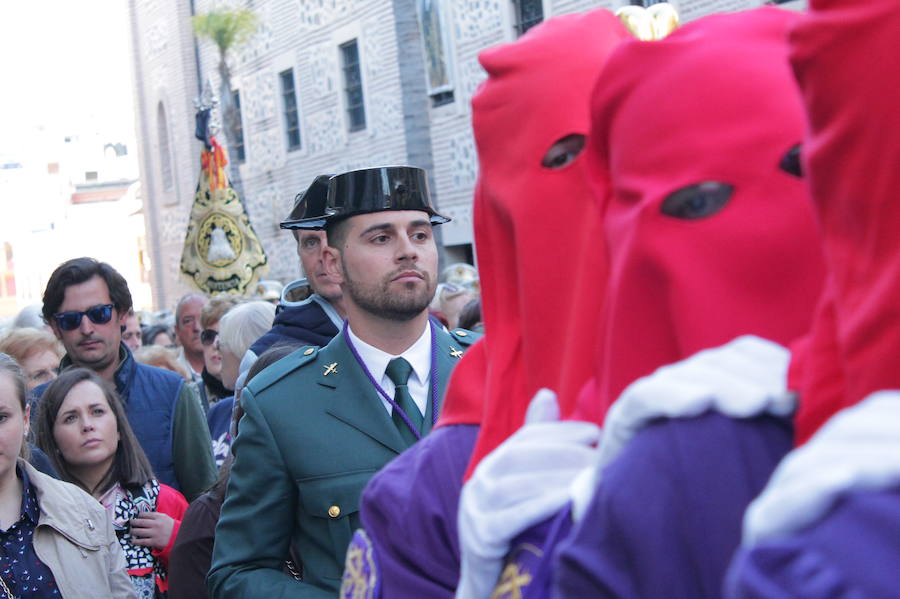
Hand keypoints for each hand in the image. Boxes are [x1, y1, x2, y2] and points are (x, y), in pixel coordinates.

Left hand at [130, 512, 174, 549]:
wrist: (179, 536)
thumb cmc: (171, 527)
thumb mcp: (165, 518)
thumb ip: (156, 516)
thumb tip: (144, 516)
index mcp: (159, 517)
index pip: (145, 514)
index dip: (139, 515)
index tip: (136, 517)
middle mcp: (156, 524)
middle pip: (140, 522)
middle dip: (133, 522)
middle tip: (130, 523)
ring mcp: (154, 533)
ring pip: (139, 531)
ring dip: (132, 531)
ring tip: (130, 531)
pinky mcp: (154, 541)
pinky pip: (142, 541)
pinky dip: (135, 541)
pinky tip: (132, 540)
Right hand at [456, 389, 600, 598]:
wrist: (489, 582)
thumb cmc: (516, 528)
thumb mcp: (525, 483)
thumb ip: (536, 443)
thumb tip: (547, 394)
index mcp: (492, 465)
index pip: (526, 437)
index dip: (560, 431)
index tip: (595, 432)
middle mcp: (478, 481)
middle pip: (520, 457)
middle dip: (563, 453)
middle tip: (599, 457)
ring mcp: (475, 509)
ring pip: (516, 485)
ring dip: (556, 478)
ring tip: (589, 476)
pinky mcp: (481, 537)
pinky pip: (511, 517)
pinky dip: (540, 506)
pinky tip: (568, 500)